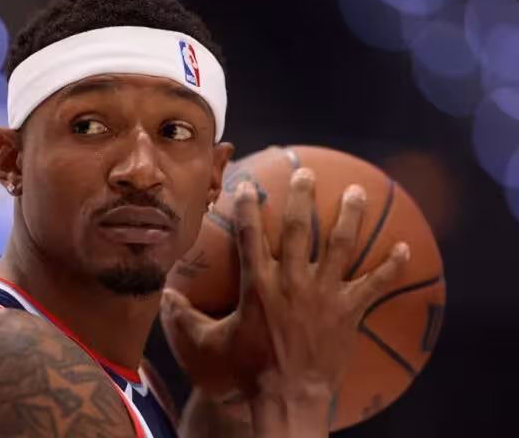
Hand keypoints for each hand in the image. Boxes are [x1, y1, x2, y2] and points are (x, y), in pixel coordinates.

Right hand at [161, 168, 409, 408]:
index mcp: (258, 284)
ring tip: (358, 191)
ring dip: (349, 216)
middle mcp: (292, 280)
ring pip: (340, 245)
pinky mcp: (348, 311)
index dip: (250, 206)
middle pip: (300, 229)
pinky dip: (392, 266)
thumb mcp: (206, 345)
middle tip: (309, 173)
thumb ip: (183, 317)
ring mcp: (324, 294)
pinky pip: (375, 284)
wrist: (288, 398)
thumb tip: (164, 296)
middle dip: (303, 196)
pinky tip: (407, 248)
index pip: (251, 234)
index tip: (252, 185)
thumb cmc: (247, 371)